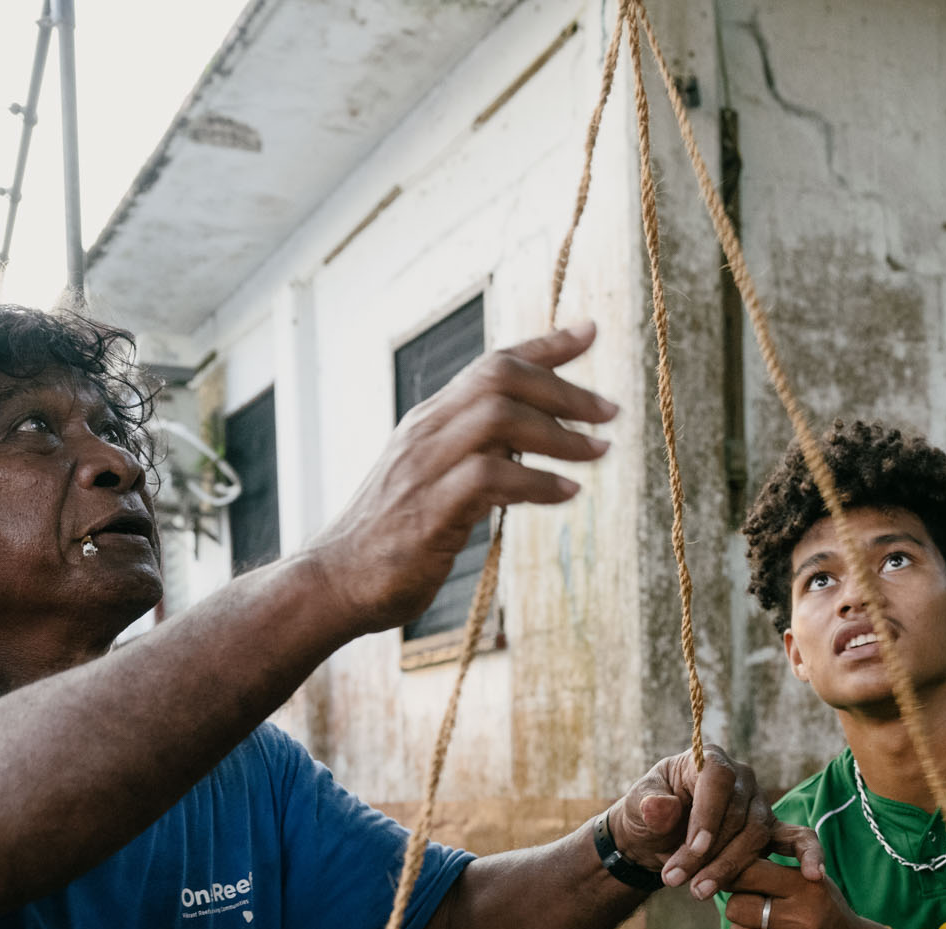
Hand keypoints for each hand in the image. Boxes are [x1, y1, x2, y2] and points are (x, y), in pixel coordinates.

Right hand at [305, 323, 616, 632]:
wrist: (335, 581)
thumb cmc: (391, 538)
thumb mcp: (433, 481)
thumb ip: (472, 456)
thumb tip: (523, 448)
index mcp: (430, 420)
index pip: (490, 364)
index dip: (544, 346)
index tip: (591, 331)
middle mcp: (427, 431)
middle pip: (500, 379)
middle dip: (563, 389)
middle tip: (610, 412)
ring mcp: (425, 467)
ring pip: (499, 419)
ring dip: (559, 434)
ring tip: (599, 452)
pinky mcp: (430, 509)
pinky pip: (492, 478)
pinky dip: (536, 483)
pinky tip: (567, 493)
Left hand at [608, 743, 822, 898]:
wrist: (656, 838)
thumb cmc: (647, 816)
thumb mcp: (636, 809)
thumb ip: (647, 807)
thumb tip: (661, 807)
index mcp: (709, 760)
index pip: (717, 779)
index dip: (708, 814)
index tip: (694, 849)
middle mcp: (741, 778)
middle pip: (737, 814)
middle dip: (709, 853)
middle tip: (679, 881)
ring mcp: (759, 804)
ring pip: (756, 835)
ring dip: (729, 867)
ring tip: (699, 891)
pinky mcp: (771, 831)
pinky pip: (797, 839)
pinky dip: (808, 855)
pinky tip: (814, 874)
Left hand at [722, 858, 923, 928]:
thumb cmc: (822, 911)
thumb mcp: (809, 882)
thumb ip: (772, 871)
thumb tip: (721, 871)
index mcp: (810, 888)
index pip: (750, 873)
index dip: (737, 875)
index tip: (737, 879)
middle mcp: (806, 920)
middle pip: (737, 907)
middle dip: (740, 905)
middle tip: (755, 908)